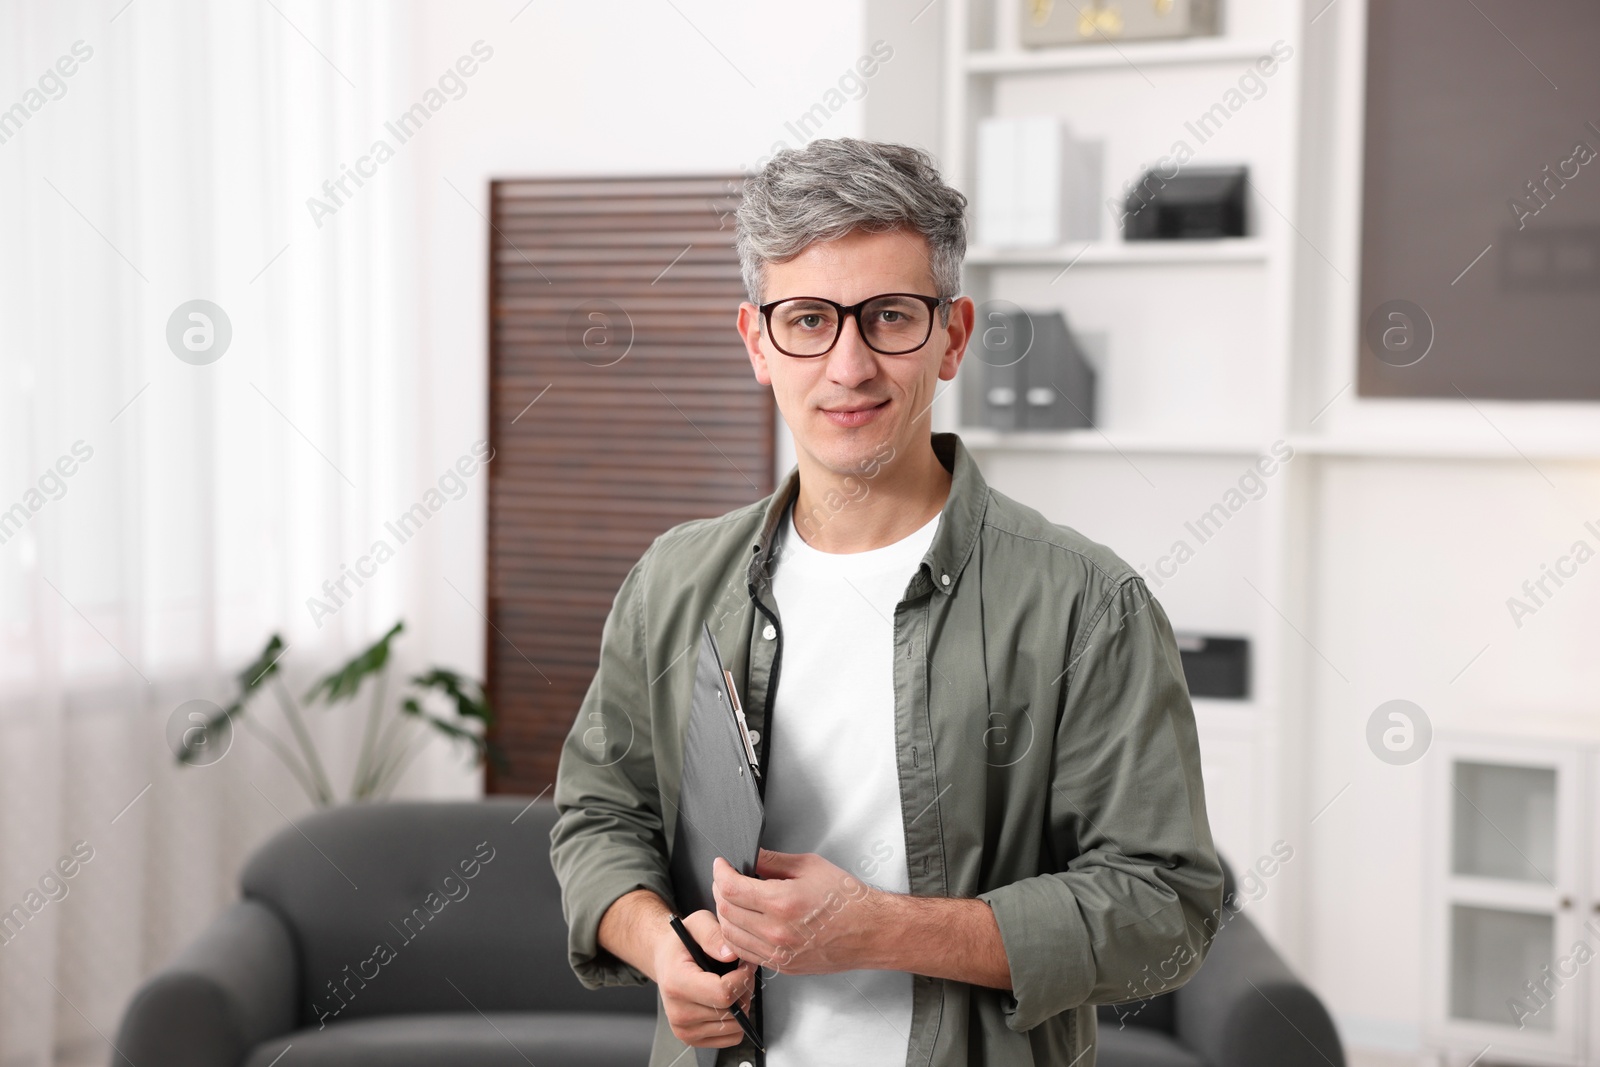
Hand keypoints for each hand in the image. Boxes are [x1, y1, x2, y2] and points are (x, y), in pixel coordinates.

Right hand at [653, 910, 756, 1048]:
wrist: (666, 961)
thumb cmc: (683, 943)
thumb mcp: (697, 924)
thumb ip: (713, 935)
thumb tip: (731, 956)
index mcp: (677, 983)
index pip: (723, 994)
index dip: (743, 978)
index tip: (745, 964)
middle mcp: (678, 1012)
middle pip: (731, 1011)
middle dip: (745, 989)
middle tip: (740, 971)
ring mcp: (684, 1030)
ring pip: (735, 1026)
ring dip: (742, 1004)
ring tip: (732, 984)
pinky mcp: (693, 1040)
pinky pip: (731, 1037)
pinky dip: (736, 1020)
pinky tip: (727, 1001)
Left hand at [712, 848, 880, 974]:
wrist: (870, 931)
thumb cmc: (848, 900)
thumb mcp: (810, 866)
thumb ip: (773, 861)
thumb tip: (750, 856)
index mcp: (783, 903)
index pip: (732, 888)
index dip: (720, 873)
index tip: (721, 865)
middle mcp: (777, 932)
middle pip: (726, 912)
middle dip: (719, 891)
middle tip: (726, 879)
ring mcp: (779, 953)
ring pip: (730, 935)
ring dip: (725, 915)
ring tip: (733, 900)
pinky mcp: (782, 966)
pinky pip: (745, 953)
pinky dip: (736, 937)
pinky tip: (743, 923)